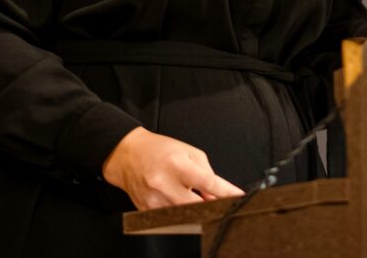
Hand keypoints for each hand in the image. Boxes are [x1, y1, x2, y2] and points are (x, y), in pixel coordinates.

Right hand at [101, 127, 243, 210]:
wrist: (128, 154)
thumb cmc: (160, 149)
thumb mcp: (188, 152)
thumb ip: (206, 173)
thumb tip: (219, 195)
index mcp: (177, 164)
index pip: (208, 183)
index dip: (226, 192)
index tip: (238, 198)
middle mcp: (164, 183)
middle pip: (197, 206)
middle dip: (211, 206)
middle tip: (219, 203)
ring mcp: (154, 200)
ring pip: (184, 215)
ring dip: (194, 209)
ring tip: (192, 196)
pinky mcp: (147, 210)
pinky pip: (170, 218)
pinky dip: (179, 212)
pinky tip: (177, 199)